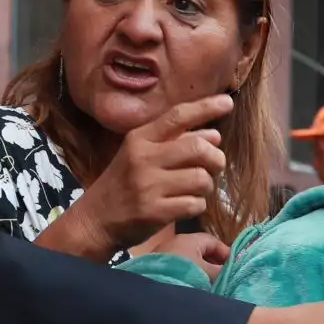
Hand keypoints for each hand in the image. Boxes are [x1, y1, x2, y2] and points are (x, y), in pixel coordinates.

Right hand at [61, 96, 230, 253]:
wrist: (96, 220)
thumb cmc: (124, 183)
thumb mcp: (141, 155)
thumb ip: (175, 141)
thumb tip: (214, 134)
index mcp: (139, 138)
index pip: (177, 115)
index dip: (206, 107)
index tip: (227, 103)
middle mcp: (143, 158)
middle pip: (198, 147)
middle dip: (216, 157)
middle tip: (215, 166)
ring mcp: (148, 186)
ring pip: (201, 178)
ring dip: (207, 185)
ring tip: (196, 189)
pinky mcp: (154, 212)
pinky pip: (195, 204)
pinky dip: (197, 205)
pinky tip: (186, 205)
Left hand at [156, 233, 230, 281]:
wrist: (153, 288)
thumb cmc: (184, 274)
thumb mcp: (206, 273)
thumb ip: (220, 271)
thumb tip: (231, 272)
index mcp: (190, 239)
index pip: (213, 242)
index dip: (226, 254)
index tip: (234, 267)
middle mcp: (177, 243)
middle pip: (202, 251)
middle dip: (214, 264)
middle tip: (224, 277)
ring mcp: (167, 255)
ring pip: (191, 261)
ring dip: (202, 272)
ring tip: (210, 285)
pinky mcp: (159, 267)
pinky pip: (181, 268)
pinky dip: (190, 275)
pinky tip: (194, 287)